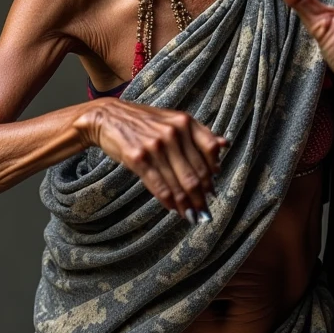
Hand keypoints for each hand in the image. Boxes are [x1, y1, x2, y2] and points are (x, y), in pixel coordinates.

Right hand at [75, 99, 226, 221]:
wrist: (107, 117)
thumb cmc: (143, 121)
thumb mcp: (173, 119)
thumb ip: (198, 133)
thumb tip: (226, 145)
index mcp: (185, 121)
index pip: (210, 150)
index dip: (213, 174)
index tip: (212, 190)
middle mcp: (174, 132)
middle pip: (196, 172)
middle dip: (201, 196)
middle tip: (204, 211)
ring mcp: (156, 145)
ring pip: (179, 183)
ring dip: (187, 204)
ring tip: (192, 215)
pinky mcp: (139, 158)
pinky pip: (160, 186)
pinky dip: (169, 201)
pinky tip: (174, 209)